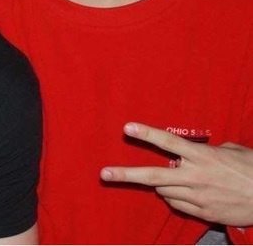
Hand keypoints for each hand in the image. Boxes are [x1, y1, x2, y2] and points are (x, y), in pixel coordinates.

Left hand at [100, 122, 252, 225]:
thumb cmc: (252, 169)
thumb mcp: (232, 150)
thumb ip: (206, 149)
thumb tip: (189, 153)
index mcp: (202, 156)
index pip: (167, 142)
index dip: (146, 133)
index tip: (127, 127)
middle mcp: (195, 176)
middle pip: (153, 175)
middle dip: (125, 174)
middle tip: (104, 173)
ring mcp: (197, 197)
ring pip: (163, 190)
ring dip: (161, 183)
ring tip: (176, 177)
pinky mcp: (202, 214)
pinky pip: (176, 204)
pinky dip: (174, 196)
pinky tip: (184, 191)